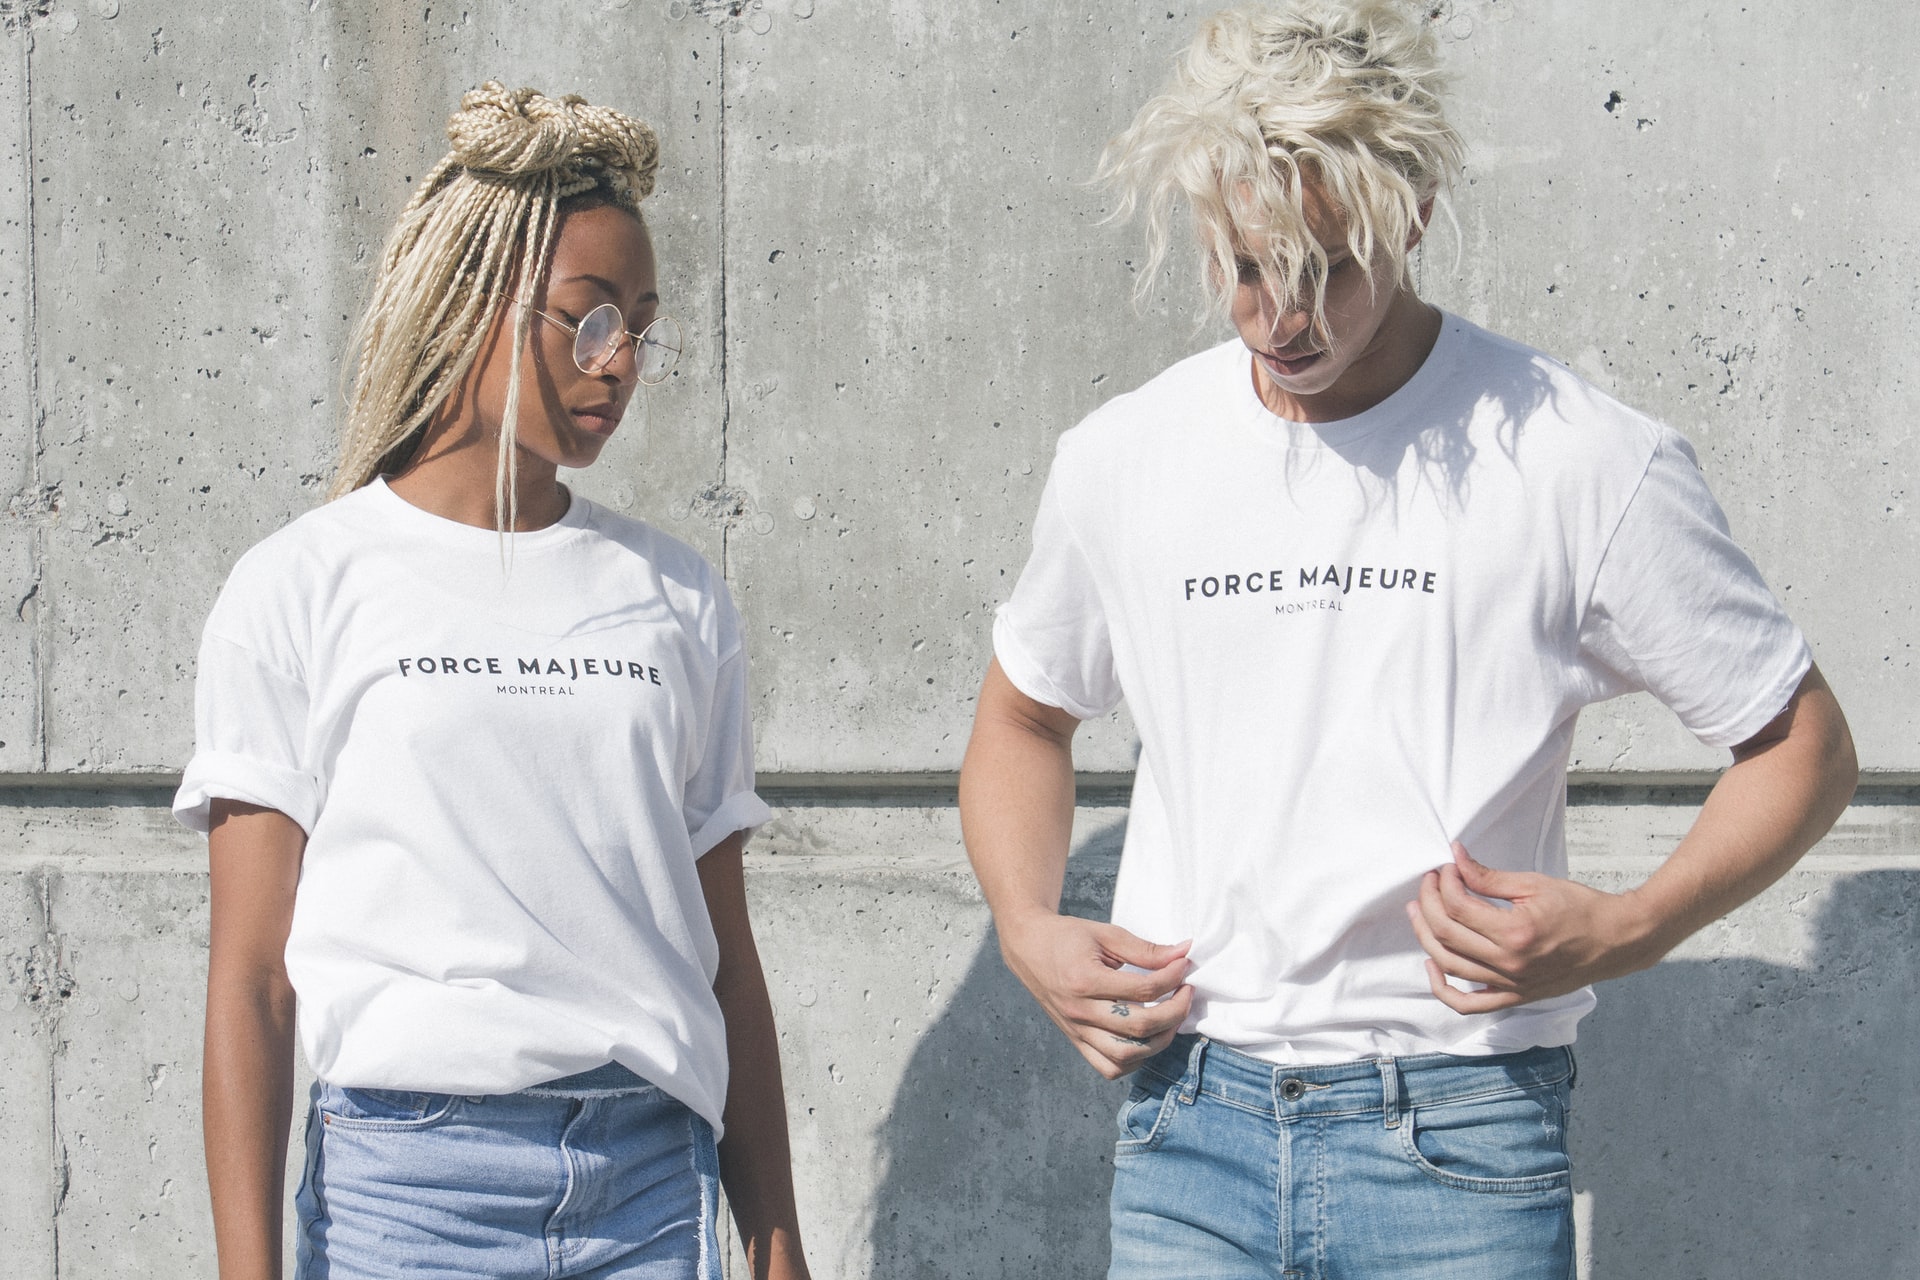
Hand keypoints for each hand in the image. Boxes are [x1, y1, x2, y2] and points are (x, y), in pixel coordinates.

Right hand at [996, 909, 1192, 1079]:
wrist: (1028, 947)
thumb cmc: (1066, 937)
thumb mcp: (1106, 934)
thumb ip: (1145, 949)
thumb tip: (1183, 953)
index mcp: (1084, 980)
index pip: (1143, 990)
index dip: (1172, 978)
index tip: (1183, 964)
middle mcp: (1079, 1011)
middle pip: (1139, 1027)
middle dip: (1175, 1011)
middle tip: (1186, 992)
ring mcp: (1076, 1030)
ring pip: (1126, 1056)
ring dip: (1159, 1041)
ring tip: (1171, 1018)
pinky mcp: (1075, 1040)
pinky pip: (1108, 1067)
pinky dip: (1134, 1060)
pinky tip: (1146, 1038)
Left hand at [1404, 842, 1661, 1013]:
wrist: (1616, 941)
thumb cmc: (1580, 908)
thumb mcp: (1534, 884)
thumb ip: (1489, 877)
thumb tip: (1456, 857)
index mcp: (1516, 933)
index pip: (1459, 907)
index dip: (1444, 883)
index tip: (1447, 867)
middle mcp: (1510, 964)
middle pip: (1447, 934)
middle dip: (1429, 903)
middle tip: (1429, 882)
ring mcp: (1511, 985)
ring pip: (1450, 966)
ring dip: (1426, 937)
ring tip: (1419, 911)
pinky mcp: (1515, 997)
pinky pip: (1469, 1004)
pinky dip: (1443, 990)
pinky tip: (1432, 966)